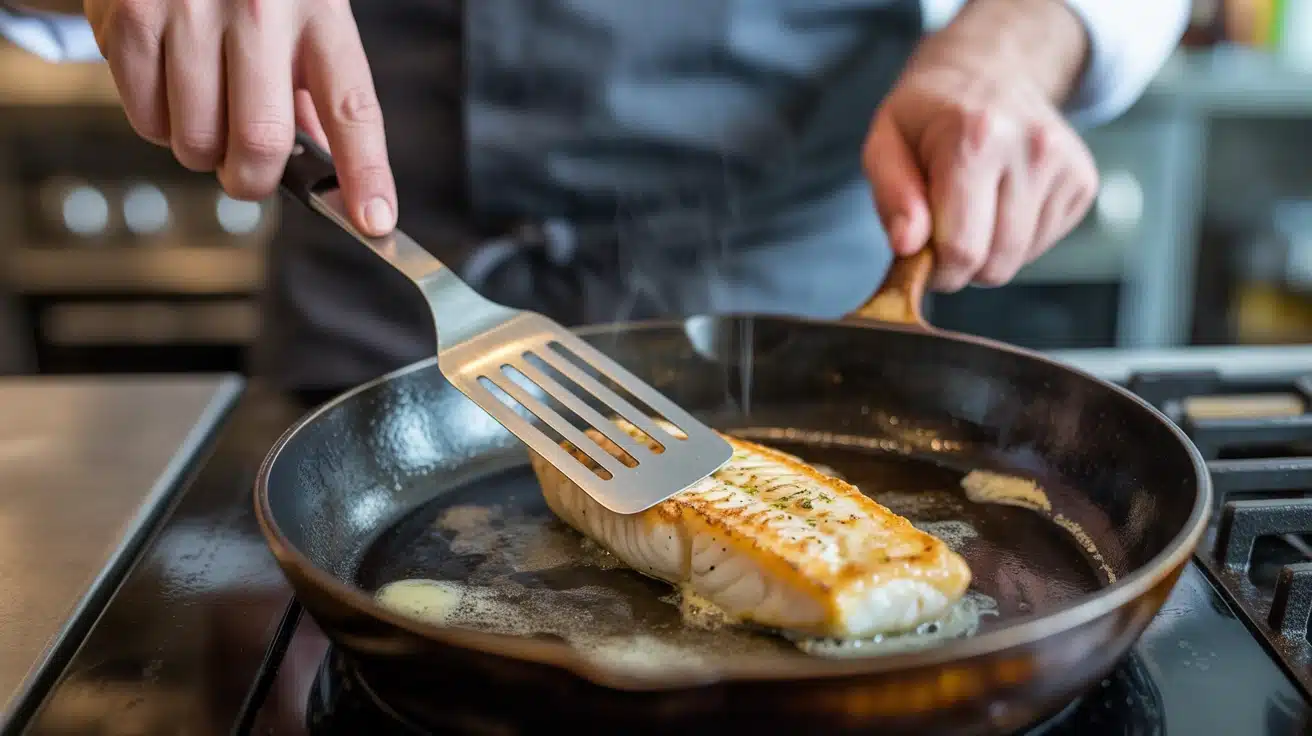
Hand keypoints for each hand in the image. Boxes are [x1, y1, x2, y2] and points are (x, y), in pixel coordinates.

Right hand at [83, 0, 396, 235]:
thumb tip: (326, 163)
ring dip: (201, 151)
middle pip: (260, 142)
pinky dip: (159, 124)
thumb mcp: (304, 11)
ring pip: (195, 140)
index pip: (352, 108)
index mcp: (318, 12)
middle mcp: (258, 9)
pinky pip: (146, 118)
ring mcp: (190, 11)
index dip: (365, 173)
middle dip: (252, 180)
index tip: (373, 220)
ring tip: (206, 110)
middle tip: (247, 172)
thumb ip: (315, 86)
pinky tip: (170, 85)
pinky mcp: (131, 18)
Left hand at [863, 0, 1098, 291]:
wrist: (991, 69)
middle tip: (940, 231)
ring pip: (1018, 260)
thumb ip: (892, 197)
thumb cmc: (928, 114)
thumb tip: (908, 247)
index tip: (919, 254)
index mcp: (975, 139)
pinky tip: (999, 201)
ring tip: (970, 208)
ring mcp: (1064, 165)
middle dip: (960, 265)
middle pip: (994, 263)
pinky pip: (1041, 246)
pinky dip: (1014, 240)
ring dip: (987, 253)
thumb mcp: (886, 142)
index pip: (961, 248)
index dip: (935, 269)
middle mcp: (1030, 149)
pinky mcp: (1082, 182)